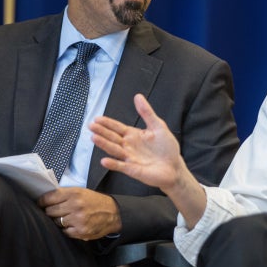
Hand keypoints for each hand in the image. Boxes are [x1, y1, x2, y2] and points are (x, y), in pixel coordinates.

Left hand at [38, 187, 120, 239]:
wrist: (113, 213)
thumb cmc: (95, 201)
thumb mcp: (81, 191)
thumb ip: (64, 194)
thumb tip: (46, 199)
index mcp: (74, 193)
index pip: (48, 198)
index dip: (42, 202)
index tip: (40, 204)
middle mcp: (75, 206)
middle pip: (50, 211)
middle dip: (50, 212)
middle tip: (53, 211)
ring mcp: (77, 219)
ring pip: (56, 222)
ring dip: (57, 221)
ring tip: (65, 218)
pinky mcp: (80, 231)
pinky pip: (64, 231)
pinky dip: (65, 229)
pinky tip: (71, 224)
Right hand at [90, 93, 207, 228]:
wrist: (175, 167)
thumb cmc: (167, 148)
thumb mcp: (158, 126)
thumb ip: (147, 113)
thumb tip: (138, 96)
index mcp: (133, 135)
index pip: (117, 128)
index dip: (107, 123)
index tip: (97, 118)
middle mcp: (128, 146)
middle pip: (112, 137)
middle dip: (101, 131)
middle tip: (91, 125)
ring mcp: (129, 158)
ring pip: (114, 150)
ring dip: (103, 144)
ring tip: (93, 137)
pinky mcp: (133, 170)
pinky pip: (121, 166)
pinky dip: (112, 164)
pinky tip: (104, 160)